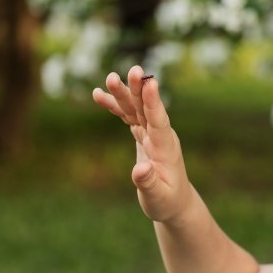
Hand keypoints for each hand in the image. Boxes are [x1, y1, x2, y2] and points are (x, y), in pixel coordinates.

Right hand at [92, 65, 192, 223]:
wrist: (174, 202)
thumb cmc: (167, 201)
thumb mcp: (157, 196)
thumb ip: (148, 182)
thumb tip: (140, 170)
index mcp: (166, 148)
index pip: (160, 121)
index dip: (154, 102)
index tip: (151, 83)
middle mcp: (160, 136)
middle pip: (148, 108)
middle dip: (139, 90)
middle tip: (134, 70)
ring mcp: (152, 135)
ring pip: (136, 109)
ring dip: (124, 94)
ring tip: (110, 77)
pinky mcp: (143, 136)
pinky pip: (128, 117)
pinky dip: (115, 107)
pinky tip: (98, 95)